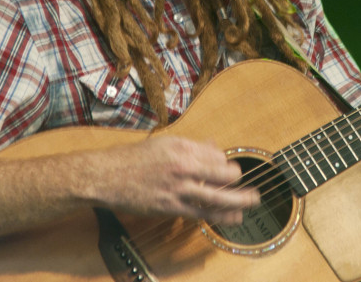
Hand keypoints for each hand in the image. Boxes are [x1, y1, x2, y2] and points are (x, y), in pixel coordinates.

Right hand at [97, 136, 258, 224]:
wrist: (107, 176)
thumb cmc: (133, 158)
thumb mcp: (164, 144)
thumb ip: (192, 147)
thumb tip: (213, 148)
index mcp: (182, 147)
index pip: (217, 155)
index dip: (226, 163)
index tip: (228, 169)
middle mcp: (183, 166)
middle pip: (223, 174)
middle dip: (239, 181)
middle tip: (250, 186)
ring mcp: (178, 188)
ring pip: (217, 196)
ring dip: (239, 201)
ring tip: (253, 203)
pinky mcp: (170, 207)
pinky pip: (201, 213)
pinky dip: (220, 215)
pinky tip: (233, 217)